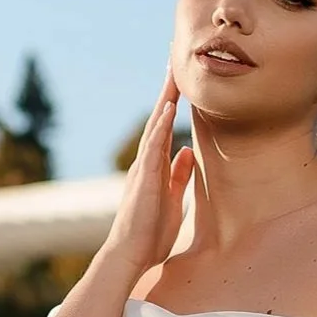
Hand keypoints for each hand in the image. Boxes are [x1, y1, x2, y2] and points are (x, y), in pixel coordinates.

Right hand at [105, 75, 194, 284]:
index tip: (180, 80)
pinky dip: (160, 127)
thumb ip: (177, 175)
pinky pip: (153, 148)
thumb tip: (185, 152)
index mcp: (154, 168)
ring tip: (173, 74)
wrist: (130, 256)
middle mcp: (146, 163)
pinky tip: (168, 108)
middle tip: (173, 60)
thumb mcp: (171, 199)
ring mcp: (143, 169)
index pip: (164, 128)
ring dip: (164, 99)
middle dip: (167, 90)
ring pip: (154, 127)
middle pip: (158, 119)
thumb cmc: (149, 234)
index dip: (172, 103)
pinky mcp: (144, 180)